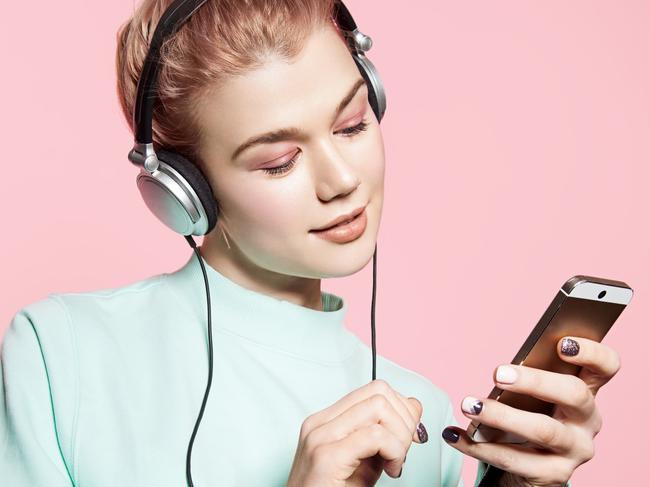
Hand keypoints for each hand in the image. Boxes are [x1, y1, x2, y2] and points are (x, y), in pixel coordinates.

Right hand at [286, 379, 428, 486]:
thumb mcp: (364, 463)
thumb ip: (384, 437)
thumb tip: (413, 411)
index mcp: (326, 420)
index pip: (374, 389)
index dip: (402, 407)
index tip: (411, 434)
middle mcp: (320, 423)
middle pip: (379, 392)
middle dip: (404, 419)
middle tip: (403, 450)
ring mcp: (321, 437)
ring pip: (379, 406)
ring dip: (400, 435)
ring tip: (395, 461)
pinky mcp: (327, 456)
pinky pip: (375, 436)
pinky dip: (394, 450)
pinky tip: (391, 469)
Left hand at [440, 336, 620, 486]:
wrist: (529, 468)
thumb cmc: (529, 415)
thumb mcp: (534, 395)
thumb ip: (528, 378)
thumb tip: (503, 370)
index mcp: (586, 391)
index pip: (605, 367)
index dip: (591, 353)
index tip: (562, 344)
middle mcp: (588, 420)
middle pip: (573, 395)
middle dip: (534, 381)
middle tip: (497, 374)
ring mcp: (574, 450)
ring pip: (543, 430)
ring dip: (500, 415)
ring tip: (470, 405)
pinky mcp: (553, 474)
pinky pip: (513, 460)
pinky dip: (477, 445)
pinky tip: (454, 434)